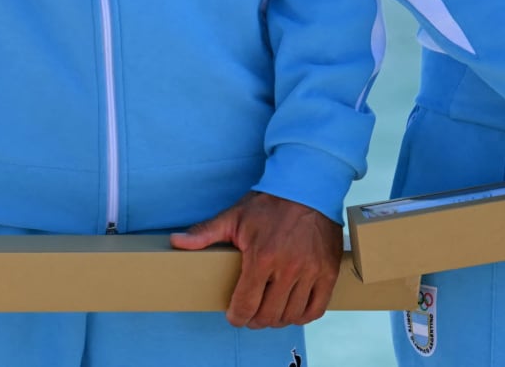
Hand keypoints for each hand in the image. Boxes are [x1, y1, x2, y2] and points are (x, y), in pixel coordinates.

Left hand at [170, 191, 341, 327]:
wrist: (309, 185)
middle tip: (251, 313)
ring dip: (277, 319)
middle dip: (255, 320)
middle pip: (268, 315)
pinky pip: (316, 309)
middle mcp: (288, 268)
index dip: (237, 317)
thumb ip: (205, 233)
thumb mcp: (234, 216)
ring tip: (270, 310)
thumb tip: (176, 241)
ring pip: (291, 315)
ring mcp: (311, 271)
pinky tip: (293, 308)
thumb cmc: (269, 203)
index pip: (245, 306)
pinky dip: (302, 314)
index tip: (234, 315)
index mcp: (262, 257)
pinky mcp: (328, 271)